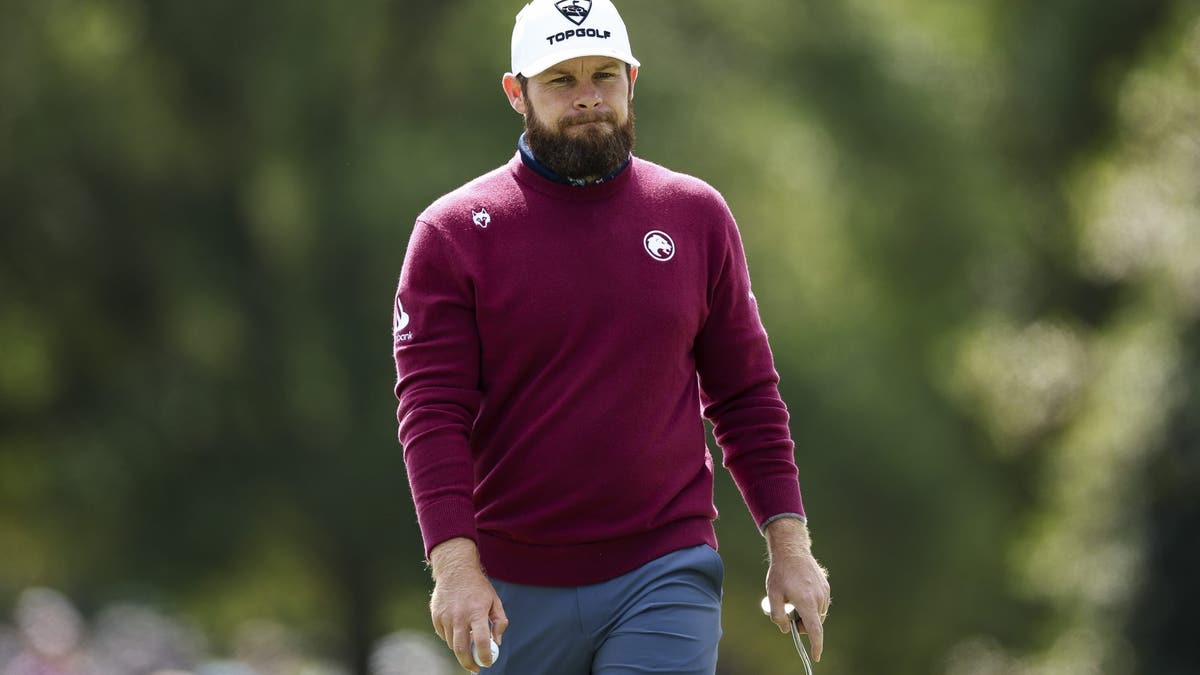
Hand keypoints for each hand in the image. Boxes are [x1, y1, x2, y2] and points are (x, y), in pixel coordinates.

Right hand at [429, 538, 508, 671]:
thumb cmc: (478, 587)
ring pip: (452, 643)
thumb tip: (496, 642)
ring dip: (460, 647)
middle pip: (461, 650)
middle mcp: (459, 616)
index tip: (487, 664)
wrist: (455, 569)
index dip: (484, 657)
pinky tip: (457, 626)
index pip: (481, 642)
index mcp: (477, 612)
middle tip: (474, 668)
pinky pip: (443, 635)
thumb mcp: (495, 601)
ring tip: (468, 637)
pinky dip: (451, 637)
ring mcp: (445, 617)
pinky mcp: (436, 616)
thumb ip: (499, 622)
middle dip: (468, 664)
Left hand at [763, 518, 830, 660]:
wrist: (792, 551)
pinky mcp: (825, 587)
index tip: (815, 656)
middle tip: (789, 616)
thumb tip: (787, 629)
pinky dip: (811, 605)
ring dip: (807, 614)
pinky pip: (820, 603)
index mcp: (806, 601)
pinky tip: (800, 592)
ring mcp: (824, 592)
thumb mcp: (772, 595)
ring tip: (793, 599)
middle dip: (803, 625)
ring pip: (817, 613)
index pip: (814, 629)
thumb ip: (778, 615)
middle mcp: (818, 598)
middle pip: (815, 623)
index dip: (816, 645)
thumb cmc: (780, 573)